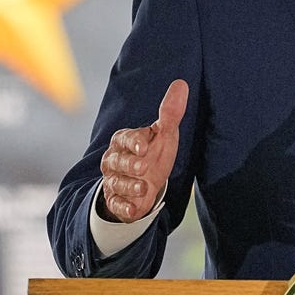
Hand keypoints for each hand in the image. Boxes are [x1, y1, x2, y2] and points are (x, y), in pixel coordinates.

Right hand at [98, 80, 187, 222]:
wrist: (145, 184)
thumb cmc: (154, 153)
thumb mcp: (164, 134)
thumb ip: (170, 113)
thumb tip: (181, 84)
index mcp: (124, 140)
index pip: (125, 138)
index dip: (134, 142)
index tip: (145, 147)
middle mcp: (114, 160)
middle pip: (117, 161)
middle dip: (130, 165)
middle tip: (143, 167)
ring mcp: (113, 181)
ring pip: (116, 183)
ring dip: (129, 186)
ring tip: (144, 189)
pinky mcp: (116, 200)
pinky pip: (115, 204)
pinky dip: (123, 208)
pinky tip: (133, 210)